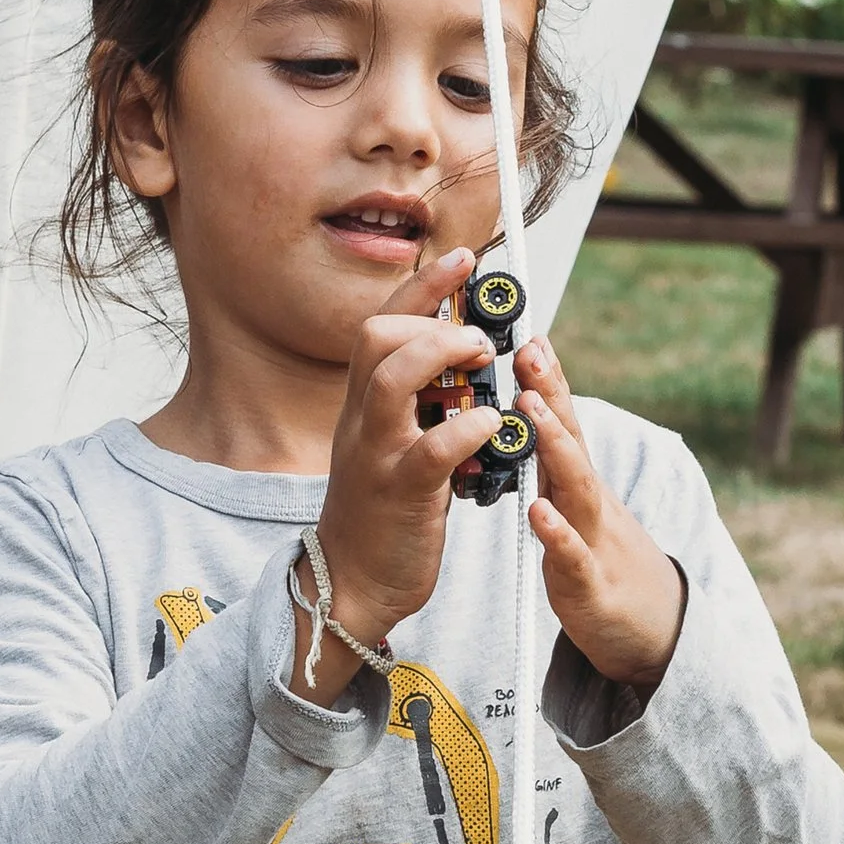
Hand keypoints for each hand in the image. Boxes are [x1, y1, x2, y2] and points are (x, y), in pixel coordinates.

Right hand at [297, 247, 504, 704]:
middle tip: (479, 333)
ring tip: (483, 361)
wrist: (351, 584)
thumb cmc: (382, 514)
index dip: (423, 286)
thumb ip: (418, 403)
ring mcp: (377, 454)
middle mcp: (363, 420)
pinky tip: (492, 427)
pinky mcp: (399, 493)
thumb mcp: (391, 444)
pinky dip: (466, 428)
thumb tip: (462, 360)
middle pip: (377, 337)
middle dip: (433, 317)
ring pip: (393, 379)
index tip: (464, 259)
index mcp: (365, 404)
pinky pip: (430, 448)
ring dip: (444, 356)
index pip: (384, 324)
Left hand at [515, 337, 684, 688]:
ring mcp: (594, 540)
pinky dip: (558, 533)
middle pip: (572, 440)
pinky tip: (539, 513)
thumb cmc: (602, 563)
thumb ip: (551, 468)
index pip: (564, 422)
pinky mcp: (589, 586)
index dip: (549, 380)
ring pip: (577, 488)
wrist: (651, 631)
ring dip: (556, 447)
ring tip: (531, 411)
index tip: (531, 336)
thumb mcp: (573, 507)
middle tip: (530, 351)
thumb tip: (525, 420)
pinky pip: (572, 557)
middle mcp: (589, 502)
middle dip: (552, 394)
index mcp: (577, 484)